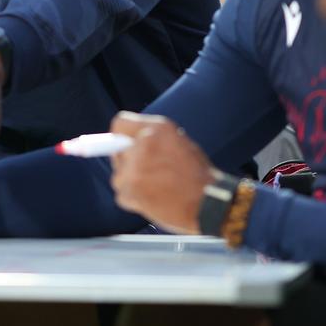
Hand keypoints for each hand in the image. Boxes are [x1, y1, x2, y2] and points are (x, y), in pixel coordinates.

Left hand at [109, 112, 214, 233]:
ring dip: (132, 183)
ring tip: (156, 188)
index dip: (121, 136)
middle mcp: (142, 144)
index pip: (120, 123)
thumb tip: (126, 144)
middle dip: (128, 162)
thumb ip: (152, 138)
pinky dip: (134, 200)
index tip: (125, 146)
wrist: (209, 202)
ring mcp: (133, 168)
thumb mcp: (178, 141)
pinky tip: (154, 200)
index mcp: (157, 128)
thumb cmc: (197, 174)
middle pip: (117, 151)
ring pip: (119, 176)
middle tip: (149, 173)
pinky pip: (122, 195)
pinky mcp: (130, 191)